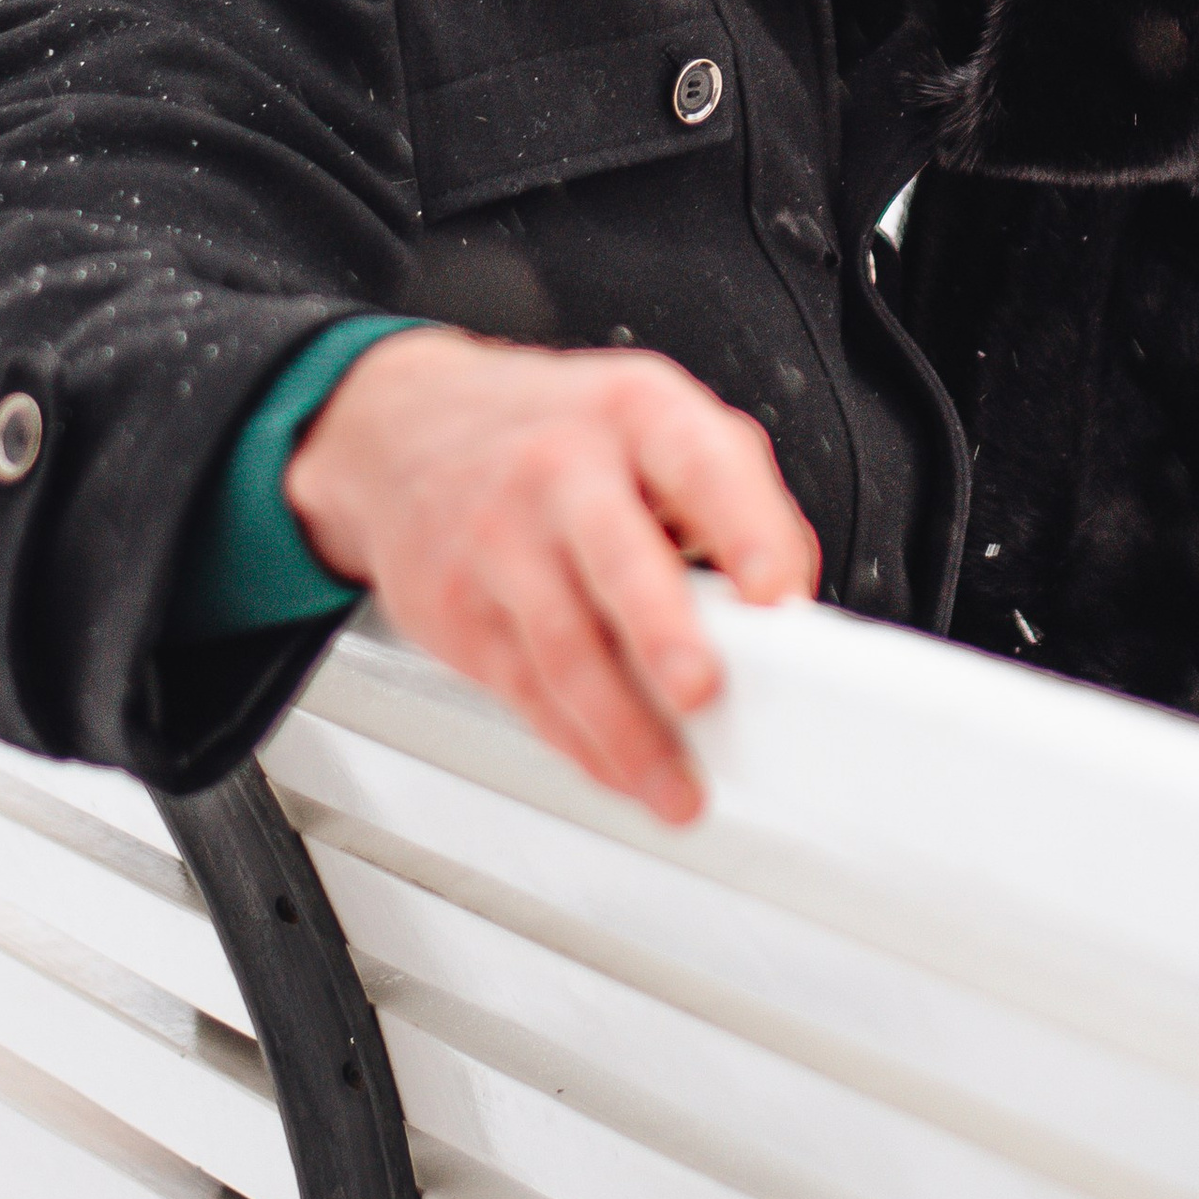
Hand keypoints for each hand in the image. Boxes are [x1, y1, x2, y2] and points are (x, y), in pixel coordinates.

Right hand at [283, 328, 818, 821]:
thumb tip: (790, 592)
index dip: (744, 526)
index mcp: (637, 412)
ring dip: (627, 732)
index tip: (776, 593)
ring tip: (679, 786)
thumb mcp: (654, 420)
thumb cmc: (557, 433)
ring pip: (566, 649)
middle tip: (704, 692)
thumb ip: (733, 494)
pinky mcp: (457, 612)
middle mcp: (565, 471)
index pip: (700, 463)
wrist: (407, 429)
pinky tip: (619, 771)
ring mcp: (502, 541)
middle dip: (662, 632)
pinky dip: (580, 745)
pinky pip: (526, 693)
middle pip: (618, 557)